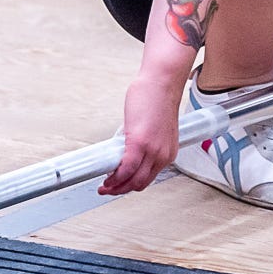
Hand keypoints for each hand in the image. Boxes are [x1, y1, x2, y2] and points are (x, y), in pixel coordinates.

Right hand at [100, 70, 185, 194]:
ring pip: (133, 181)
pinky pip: (125, 169)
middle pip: (141, 184)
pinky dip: (115, 177)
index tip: (119, 184)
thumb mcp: (156, 129)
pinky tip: (107, 177)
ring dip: (116, 187)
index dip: (132, 184)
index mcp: (168, 153)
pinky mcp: (139, 143)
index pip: (148, 178)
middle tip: (108, 189)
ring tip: (104, 186)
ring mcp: (152, 151)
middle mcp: (163, 155)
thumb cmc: (158, 99)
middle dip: (121, 190)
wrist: (162, 83)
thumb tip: (126, 150)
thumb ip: (146, 143)